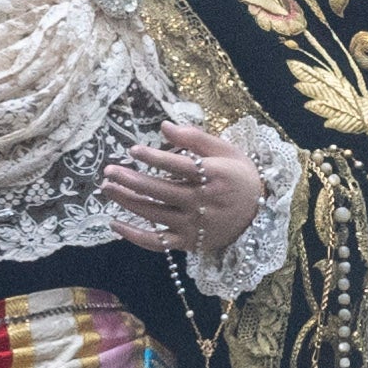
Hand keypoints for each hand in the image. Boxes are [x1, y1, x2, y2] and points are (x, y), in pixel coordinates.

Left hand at [99, 114, 261, 248]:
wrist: (259, 214)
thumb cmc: (239, 176)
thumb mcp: (226, 150)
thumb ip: (195, 137)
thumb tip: (164, 125)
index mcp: (213, 176)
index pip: (178, 166)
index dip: (154, 157)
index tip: (132, 150)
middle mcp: (202, 202)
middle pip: (159, 190)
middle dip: (130, 179)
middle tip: (109, 170)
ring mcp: (194, 225)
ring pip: (153, 214)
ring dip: (127, 201)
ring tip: (107, 188)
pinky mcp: (188, 242)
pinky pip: (156, 242)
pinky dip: (134, 236)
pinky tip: (115, 223)